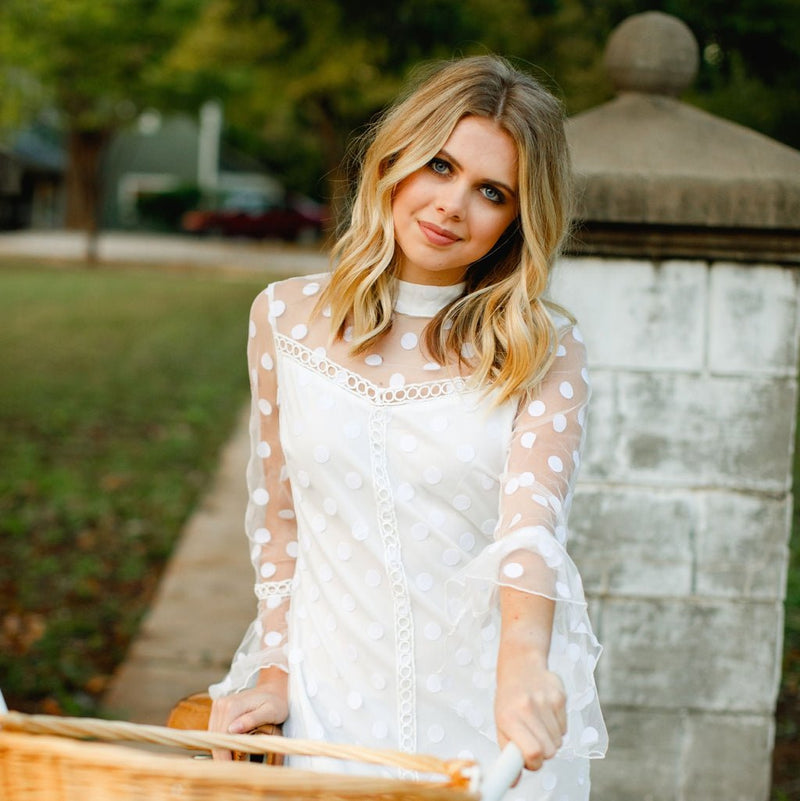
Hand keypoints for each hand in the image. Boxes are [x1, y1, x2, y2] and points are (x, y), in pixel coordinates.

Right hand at [207, 668, 288, 760]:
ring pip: (212, 736)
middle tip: (235, 769)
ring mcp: (218, 706)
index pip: (221, 737)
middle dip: (222, 755)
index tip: (233, 769)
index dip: (225, 755)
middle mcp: (221, 704)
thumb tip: (232, 729)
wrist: (274, 690)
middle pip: (214, 738)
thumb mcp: (271, 711)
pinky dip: (221, 742)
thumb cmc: (276, 702)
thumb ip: (252, 720)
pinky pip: (215, 731)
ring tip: (234, 761)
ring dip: (221, 750)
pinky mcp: (218, 710)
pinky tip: (232, 749)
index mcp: (232, 705)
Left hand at [494, 646, 565, 772]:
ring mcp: (545, 700)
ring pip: (559, 740)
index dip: (534, 763)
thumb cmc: (509, 700)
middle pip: (549, 750)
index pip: (532, 752)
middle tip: (534, 740)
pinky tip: (546, 713)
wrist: (520, 665)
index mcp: (509, 717)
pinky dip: (558, 727)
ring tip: (538, 723)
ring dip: (550, 738)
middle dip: (544, 752)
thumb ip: (508, 752)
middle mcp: (527, 708)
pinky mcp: (560, 696)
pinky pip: (565, 727)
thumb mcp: (501, 724)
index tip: (530, 759)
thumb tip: (513, 782)